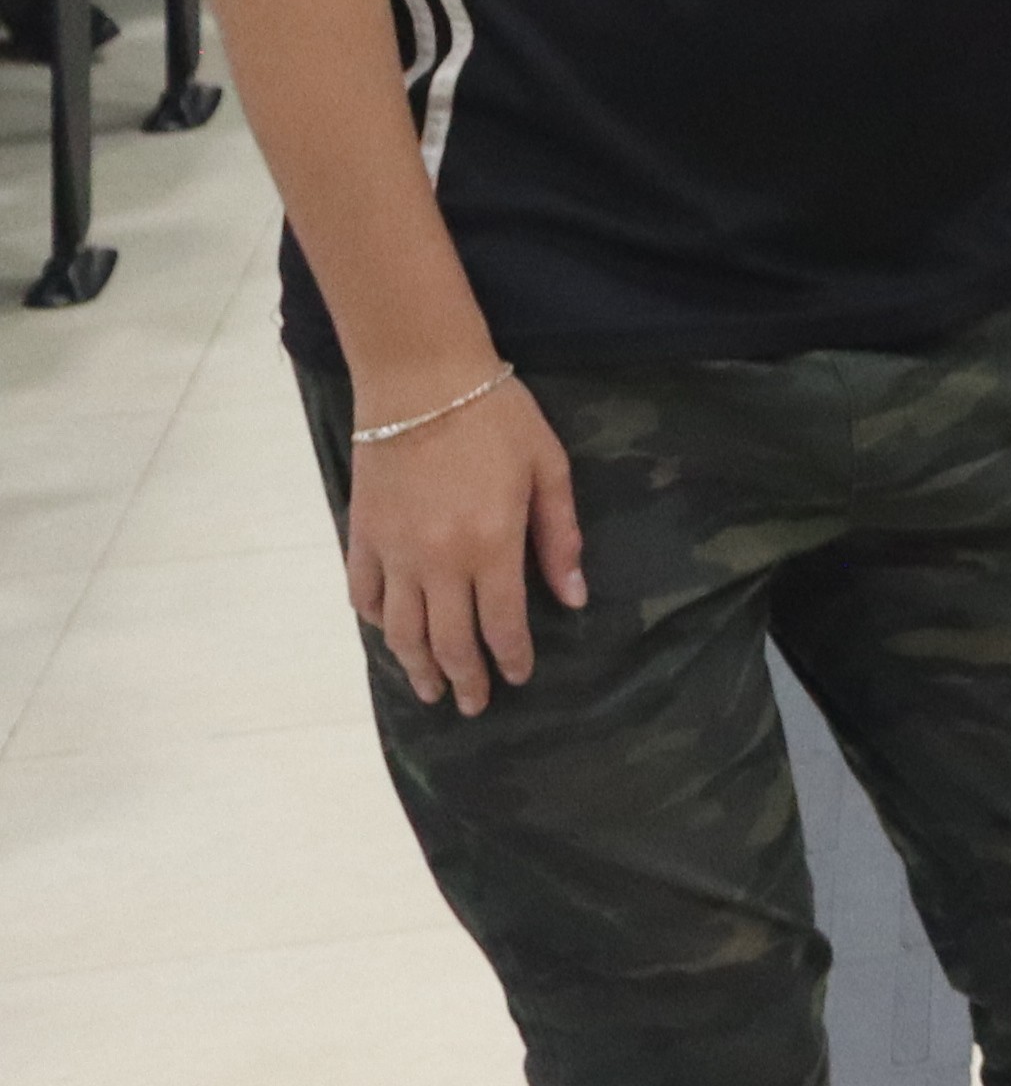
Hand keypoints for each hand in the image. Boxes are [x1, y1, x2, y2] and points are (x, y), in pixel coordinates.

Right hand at [344, 372, 585, 714]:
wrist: (421, 381)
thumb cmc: (496, 418)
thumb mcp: (547, 469)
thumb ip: (559, 537)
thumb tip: (574, 597)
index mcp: (491, 546)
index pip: (501, 625)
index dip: (511, 658)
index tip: (518, 679)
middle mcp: (439, 561)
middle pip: (449, 641)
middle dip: (465, 679)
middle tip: (474, 704)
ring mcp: (394, 553)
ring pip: (402, 631)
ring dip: (417, 667)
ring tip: (430, 690)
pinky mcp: (361, 537)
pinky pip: (364, 596)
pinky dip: (378, 623)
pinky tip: (392, 635)